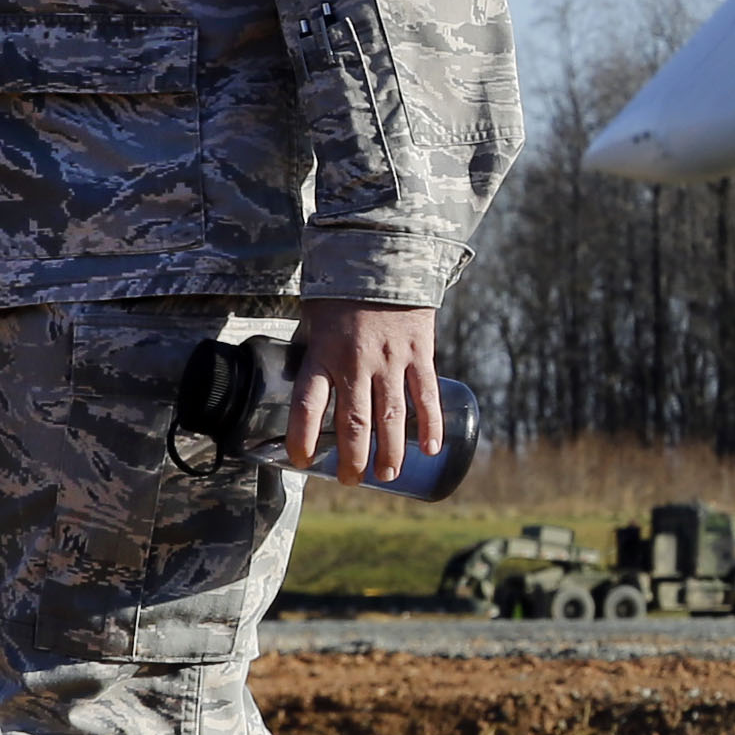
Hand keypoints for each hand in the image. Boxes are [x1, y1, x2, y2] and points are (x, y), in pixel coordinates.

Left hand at [285, 300, 439, 484]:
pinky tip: (431, 448)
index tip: (303, 462)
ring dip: (391, 452)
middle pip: (354, 424)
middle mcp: (357, 362)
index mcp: (324, 353)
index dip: (303, 440)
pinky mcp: (420, 352)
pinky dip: (431, 425)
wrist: (383, 255)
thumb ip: (315, 355)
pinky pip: (426, 395)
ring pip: (392, 417)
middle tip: (352, 479)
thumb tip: (311, 389)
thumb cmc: (342, 291)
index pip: (308, 407)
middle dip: (353, 459)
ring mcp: (392, 359)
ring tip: (388, 475)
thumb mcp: (315, 321)